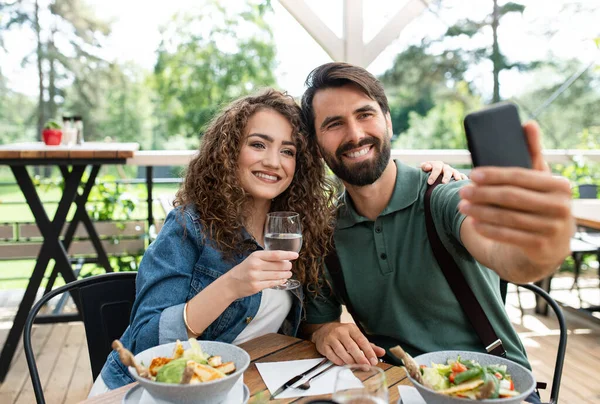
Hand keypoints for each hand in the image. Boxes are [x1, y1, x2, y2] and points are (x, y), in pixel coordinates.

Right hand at [224, 250, 297, 298]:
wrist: (231, 283)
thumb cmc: (244, 270)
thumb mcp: (253, 259)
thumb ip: (267, 258)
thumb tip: (285, 259)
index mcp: (256, 256)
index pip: (275, 254)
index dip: (287, 255)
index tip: (295, 255)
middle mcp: (255, 265)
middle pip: (278, 265)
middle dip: (287, 266)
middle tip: (289, 266)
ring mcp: (256, 277)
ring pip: (277, 275)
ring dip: (286, 274)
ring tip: (288, 274)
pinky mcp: (256, 286)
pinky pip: (273, 283)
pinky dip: (280, 281)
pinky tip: (283, 280)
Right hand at [311, 323, 385, 365]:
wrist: (323, 330)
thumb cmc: (342, 334)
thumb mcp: (355, 336)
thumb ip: (369, 345)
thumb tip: (382, 352)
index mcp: (351, 328)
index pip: (361, 340)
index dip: (368, 351)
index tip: (374, 361)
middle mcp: (340, 332)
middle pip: (351, 346)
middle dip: (360, 358)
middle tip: (366, 366)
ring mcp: (331, 338)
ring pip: (341, 352)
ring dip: (350, 361)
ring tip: (356, 366)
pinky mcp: (324, 346)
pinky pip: (332, 356)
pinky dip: (339, 361)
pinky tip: (343, 363)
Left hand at [421, 161, 467, 184]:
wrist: (430, 175)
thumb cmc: (425, 173)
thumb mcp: (423, 169)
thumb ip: (424, 166)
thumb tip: (428, 167)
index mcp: (437, 165)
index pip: (436, 168)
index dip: (433, 175)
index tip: (429, 182)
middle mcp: (445, 167)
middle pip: (447, 170)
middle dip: (446, 176)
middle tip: (443, 183)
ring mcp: (452, 171)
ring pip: (455, 172)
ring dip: (457, 176)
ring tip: (457, 180)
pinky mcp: (457, 175)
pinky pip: (462, 176)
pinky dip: (464, 178)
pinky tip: (465, 183)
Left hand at [458, 122, 573, 278]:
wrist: (549, 246)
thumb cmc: (539, 204)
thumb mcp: (539, 181)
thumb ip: (533, 154)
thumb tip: (528, 124)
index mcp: (559, 185)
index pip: (520, 176)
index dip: (494, 175)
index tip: (472, 174)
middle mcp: (561, 207)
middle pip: (512, 197)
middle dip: (483, 194)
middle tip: (462, 191)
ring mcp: (553, 229)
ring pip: (508, 218)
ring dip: (481, 211)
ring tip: (462, 206)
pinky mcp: (541, 248)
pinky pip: (509, 237)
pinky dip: (488, 229)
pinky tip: (474, 223)